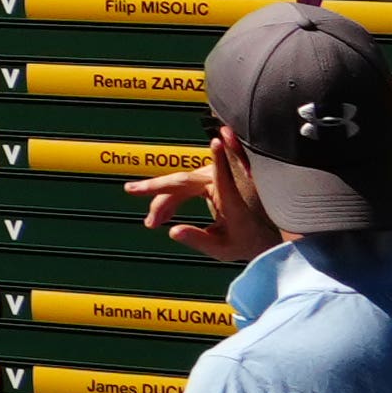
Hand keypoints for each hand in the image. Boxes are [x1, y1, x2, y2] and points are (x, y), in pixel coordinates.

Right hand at [124, 136, 271, 257]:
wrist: (260, 238)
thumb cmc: (244, 243)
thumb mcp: (222, 250)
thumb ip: (198, 240)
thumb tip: (173, 231)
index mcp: (230, 199)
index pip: (221, 177)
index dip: (218, 159)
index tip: (217, 142)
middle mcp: (220, 184)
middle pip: (182, 181)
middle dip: (155, 187)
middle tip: (131, 190)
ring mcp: (215, 181)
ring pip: (180, 184)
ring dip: (163, 200)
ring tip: (152, 222)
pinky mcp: (210, 182)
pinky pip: (185, 185)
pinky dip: (171, 198)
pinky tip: (163, 212)